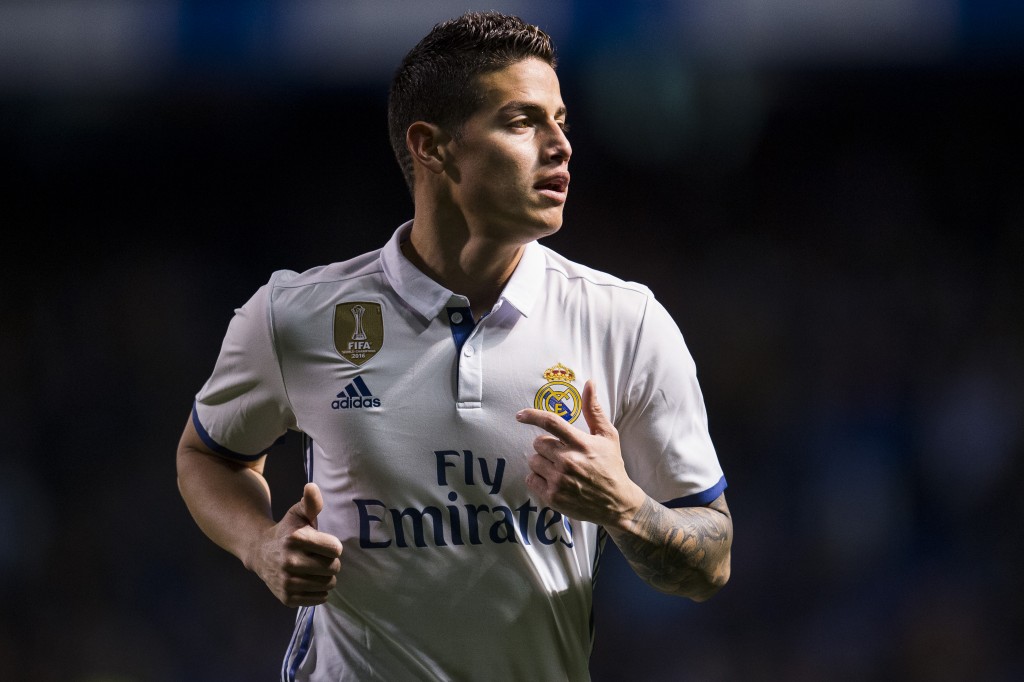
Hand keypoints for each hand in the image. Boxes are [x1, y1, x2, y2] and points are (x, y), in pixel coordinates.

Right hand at [246, 482, 342, 606]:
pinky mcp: (287, 598)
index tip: (324, 544)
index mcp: (296, 539)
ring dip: (327, 577)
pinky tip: (309, 581)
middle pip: (334, 568)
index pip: (335, 549)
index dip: (333, 546)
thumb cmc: (288, 531)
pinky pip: (320, 598)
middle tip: (320, 558)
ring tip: (316, 569)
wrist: (260, 553)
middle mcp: (290, 562)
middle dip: (331, 562)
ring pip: (328, 584)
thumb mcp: (298, 514)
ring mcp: (287, 582)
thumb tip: (312, 487)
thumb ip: (310, 502)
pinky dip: (319, 591)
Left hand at [517, 380, 644, 527]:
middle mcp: (569, 460)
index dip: (532, 416)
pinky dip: (538, 479)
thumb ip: (594, 410)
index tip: (520, 415)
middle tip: (561, 454)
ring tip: (560, 470)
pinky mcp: (553, 496)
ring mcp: (559, 480)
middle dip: (546, 446)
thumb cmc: (611, 466)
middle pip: (538, 443)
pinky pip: (530, 479)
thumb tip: (589, 383)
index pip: (551, 423)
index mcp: (581, 443)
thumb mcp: (608, 436)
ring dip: (542, 463)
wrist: (616, 503)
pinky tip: (554, 481)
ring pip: (533, 461)